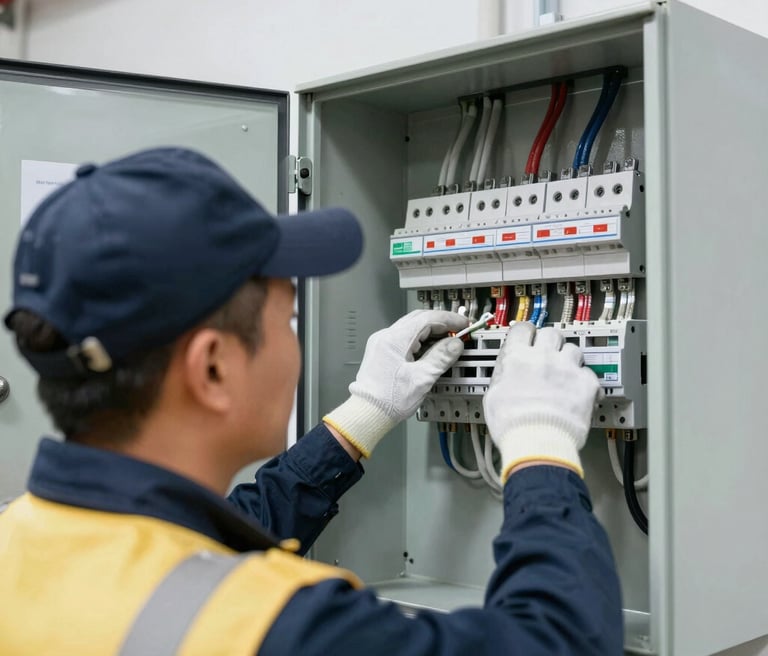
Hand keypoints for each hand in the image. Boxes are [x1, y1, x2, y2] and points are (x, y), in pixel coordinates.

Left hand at [324, 310, 467, 457]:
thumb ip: (441, 357)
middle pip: (418, 319)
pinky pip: (404, 337)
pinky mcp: (382, 351)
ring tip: (448, 341)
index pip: (427, 318)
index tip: (463, 325)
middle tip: (459, 331)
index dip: (449, 320)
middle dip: (441, 323)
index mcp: (395, 339)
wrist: (368, 412)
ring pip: (411, 327)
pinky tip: (430, 348)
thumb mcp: (422, 379)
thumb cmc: (390, 399)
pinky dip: (420, 339)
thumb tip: (456, 344)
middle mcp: (386, 336)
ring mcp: (382, 343)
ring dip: (431, 330)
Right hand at [483, 322, 601, 480]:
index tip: (528, 338)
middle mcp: (543, 357)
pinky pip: (590, 373)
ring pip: (573, 349)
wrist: (537, 443)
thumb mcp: (492, 396)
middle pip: (551, 333)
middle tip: (548, 355)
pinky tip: (579, 392)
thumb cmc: (512, 425)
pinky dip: (585, 381)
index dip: (525, 333)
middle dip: (549, 343)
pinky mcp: (586, 384)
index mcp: (517, 357)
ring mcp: (567, 368)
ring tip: (564, 374)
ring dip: (568, 359)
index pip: (523, 328)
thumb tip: (505, 370)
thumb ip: (501, 375)